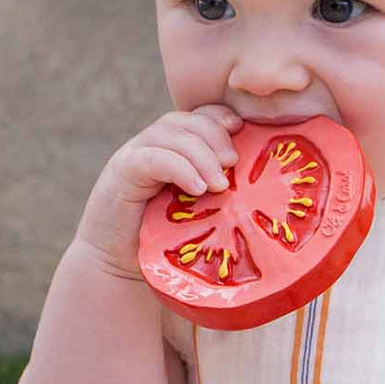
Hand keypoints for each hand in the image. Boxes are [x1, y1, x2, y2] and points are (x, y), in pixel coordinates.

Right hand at [74, 104, 242, 278]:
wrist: (119, 267)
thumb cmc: (165, 244)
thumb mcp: (200, 213)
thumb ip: (221, 194)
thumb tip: (265, 191)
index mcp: (174, 149)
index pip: (199, 116)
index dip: (221, 117)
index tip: (244, 130)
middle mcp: (153, 146)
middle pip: (186, 120)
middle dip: (215, 135)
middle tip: (233, 163)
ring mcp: (134, 156)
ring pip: (171, 134)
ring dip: (201, 156)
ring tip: (220, 185)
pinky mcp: (121, 173)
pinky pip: (152, 158)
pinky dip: (179, 168)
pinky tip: (197, 188)